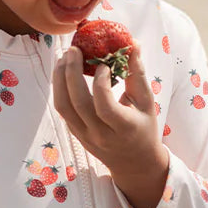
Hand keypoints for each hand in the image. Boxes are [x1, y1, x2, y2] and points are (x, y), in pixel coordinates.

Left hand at [53, 41, 168, 207]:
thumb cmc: (143, 128)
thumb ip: (137, 74)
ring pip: (63, 106)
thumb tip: (133, 44)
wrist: (133, 163)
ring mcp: (84, 136)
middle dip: (71, 73)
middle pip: (77, 103)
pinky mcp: (75, 133)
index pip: (104, 106)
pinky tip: (64, 71)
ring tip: (64, 57)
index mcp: (123, 128)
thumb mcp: (147, 103)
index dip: (100, 83)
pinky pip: (62, 109)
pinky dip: (60, 88)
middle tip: (74, 50)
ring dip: (59, 79)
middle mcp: (100, 135)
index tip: (103, 64)